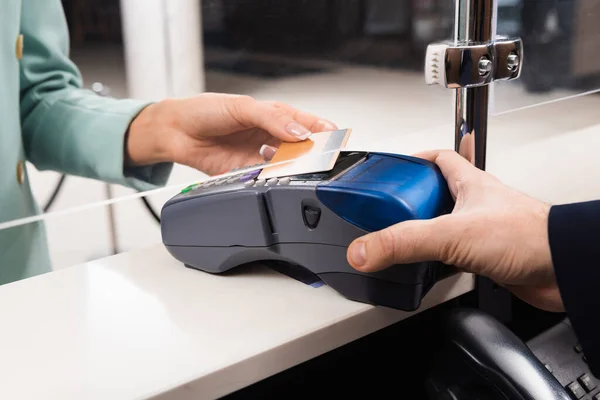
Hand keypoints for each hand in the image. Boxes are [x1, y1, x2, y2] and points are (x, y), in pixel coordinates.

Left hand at [125, 93, 336, 174]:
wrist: (175, 131)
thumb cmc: (205, 110)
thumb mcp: (242, 107)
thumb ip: (272, 118)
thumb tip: (299, 131)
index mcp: (273, 116)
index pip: (304, 123)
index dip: (321, 130)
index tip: (335, 137)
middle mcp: (269, 137)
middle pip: (299, 147)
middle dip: (312, 152)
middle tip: (321, 156)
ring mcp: (259, 156)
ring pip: (285, 165)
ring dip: (294, 167)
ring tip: (301, 166)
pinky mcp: (246, 173)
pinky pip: (265, 179)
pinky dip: (273, 179)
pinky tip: (277, 176)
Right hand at [346, 149, 562, 311]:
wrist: (564, 270)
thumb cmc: (530, 237)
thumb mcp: (452, 233)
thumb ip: (404, 241)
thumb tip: (364, 249)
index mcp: (469, 183)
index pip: (438, 157)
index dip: (414, 159)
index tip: (393, 167)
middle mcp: (476, 203)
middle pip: (437, 192)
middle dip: (413, 199)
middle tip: (390, 210)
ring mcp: (483, 229)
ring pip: (446, 224)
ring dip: (426, 231)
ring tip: (403, 239)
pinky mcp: (488, 256)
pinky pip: (456, 253)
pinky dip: (440, 259)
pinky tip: (431, 267)